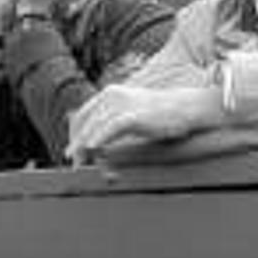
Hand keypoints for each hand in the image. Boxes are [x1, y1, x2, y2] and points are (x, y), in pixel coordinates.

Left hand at [66, 85, 223, 166]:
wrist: (185, 108)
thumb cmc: (159, 115)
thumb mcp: (130, 114)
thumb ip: (112, 122)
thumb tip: (96, 141)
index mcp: (108, 94)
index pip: (81, 115)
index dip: (74, 135)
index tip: (72, 152)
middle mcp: (111, 95)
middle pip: (84, 122)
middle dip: (76, 143)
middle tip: (72, 162)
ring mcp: (121, 103)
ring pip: (93, 126)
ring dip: (83, 146)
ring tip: (79, 162)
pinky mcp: (132, 114)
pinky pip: (109, 128)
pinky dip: (98, 138)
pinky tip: (92, 148)